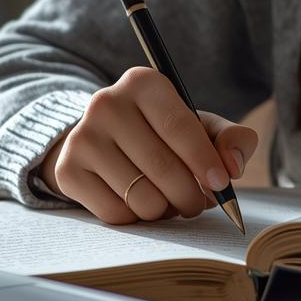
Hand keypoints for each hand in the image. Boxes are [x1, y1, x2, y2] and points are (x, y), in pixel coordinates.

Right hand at [40, 67, 257, 224]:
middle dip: (190, 196)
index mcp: (143, 82)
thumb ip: (231, 139)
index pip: (179, 126)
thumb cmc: (163, 134)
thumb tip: (233, 166)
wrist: (105, 141)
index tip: (221, 184)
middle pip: (162, 167)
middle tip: (198, 203)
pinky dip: (136, 218)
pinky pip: (116, 214)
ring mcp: (82, 137)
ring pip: (141, 197)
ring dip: (164, 210)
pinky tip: (138, 202)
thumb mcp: (200, 126)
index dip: (205, 161)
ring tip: (167, 200)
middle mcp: (106, 103)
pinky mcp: (67, 170)